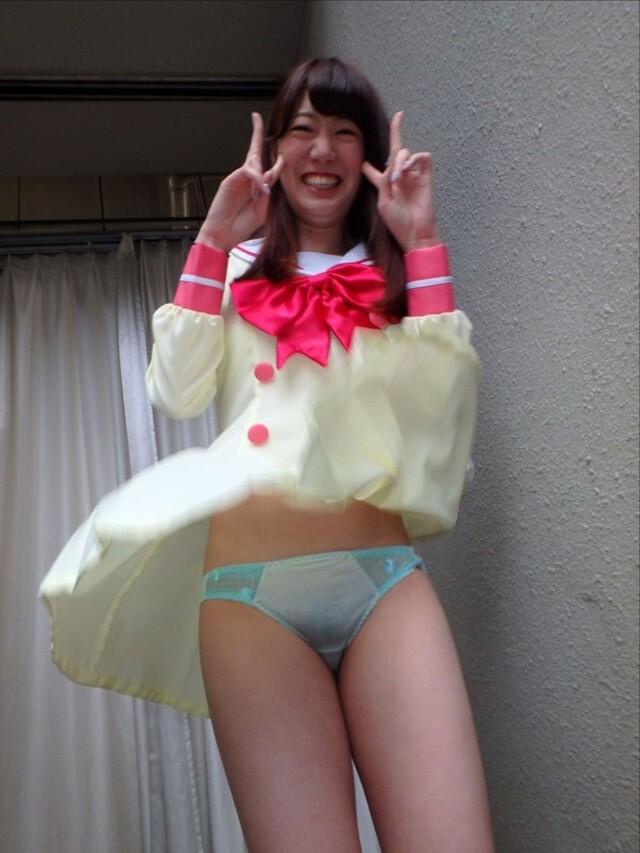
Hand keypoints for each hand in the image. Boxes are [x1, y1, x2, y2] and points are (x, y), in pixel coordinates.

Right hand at [196, 112, 283, 253]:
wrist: (222, 235)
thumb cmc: (241, 225)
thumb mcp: (262, 211)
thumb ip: (267, 194)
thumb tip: (268, 176)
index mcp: (256, 185)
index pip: (265, 164)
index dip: (275, 158)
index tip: (281, 154)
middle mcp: (247, 179)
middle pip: (254, 152)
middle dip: (257, 133)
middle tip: (256, 118)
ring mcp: (238, 178)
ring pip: (253, 162)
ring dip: (262, 172)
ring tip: (262, 191)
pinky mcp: (229, 181)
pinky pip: (247, 172)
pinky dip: (255, 178)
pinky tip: (259, 188)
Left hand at [361, 111, 439, 251]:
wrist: (416, 233)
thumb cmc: (398, 223)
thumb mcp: (383, 202)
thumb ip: (382, 180)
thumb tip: (384, 162)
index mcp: (385, 184)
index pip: (377, 164)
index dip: (375, 154)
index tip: (389, 125)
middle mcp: (399, 177)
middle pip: (395, 150)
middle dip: (394, 146)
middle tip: (392, 176)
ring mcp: (413, 175)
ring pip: (406, 152)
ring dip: (400, 161)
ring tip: (398, 178)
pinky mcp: (426, 176)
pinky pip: (422, 157)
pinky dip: (413, 159)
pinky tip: (407, 171)